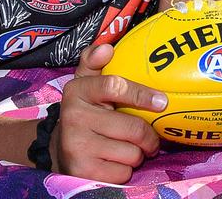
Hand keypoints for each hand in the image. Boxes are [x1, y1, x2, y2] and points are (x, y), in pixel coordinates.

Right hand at [52, 44, 164, 183]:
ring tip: (130, 149)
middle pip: (132, 128)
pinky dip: (126, 170)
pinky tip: (116, 162)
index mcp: (77, 91)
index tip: (162, 101)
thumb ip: (93, 61)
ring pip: (131, 153)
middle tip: (151, 137)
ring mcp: (77, 146)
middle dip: (149, 136)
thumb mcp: (85, 84)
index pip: (114, 86)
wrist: (59, 149)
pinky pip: (122, 173)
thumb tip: (107, 48)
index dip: (141, 94)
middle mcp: (74, 117)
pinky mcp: (83, 172)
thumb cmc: (84, 111)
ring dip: (137, 154)